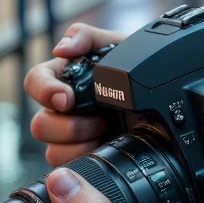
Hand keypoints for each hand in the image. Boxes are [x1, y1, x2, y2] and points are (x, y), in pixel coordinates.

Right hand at [25, 21, 126, 165]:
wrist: (167, 103)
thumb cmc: (140, 71)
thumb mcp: (120, 46)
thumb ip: (88, 37)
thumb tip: (61, 48)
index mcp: (66, 79)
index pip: (35, 82)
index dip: (45, 90)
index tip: (66, 98)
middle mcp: (64, 109)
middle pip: (40, 124)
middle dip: (68, 125)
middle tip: (99, 119)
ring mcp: (73, 136)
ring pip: (52, 149)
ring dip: (79, 143)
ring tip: (105, 131)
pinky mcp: (84, 155)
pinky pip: (69, 165)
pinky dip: (85, 157)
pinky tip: (105, 145)